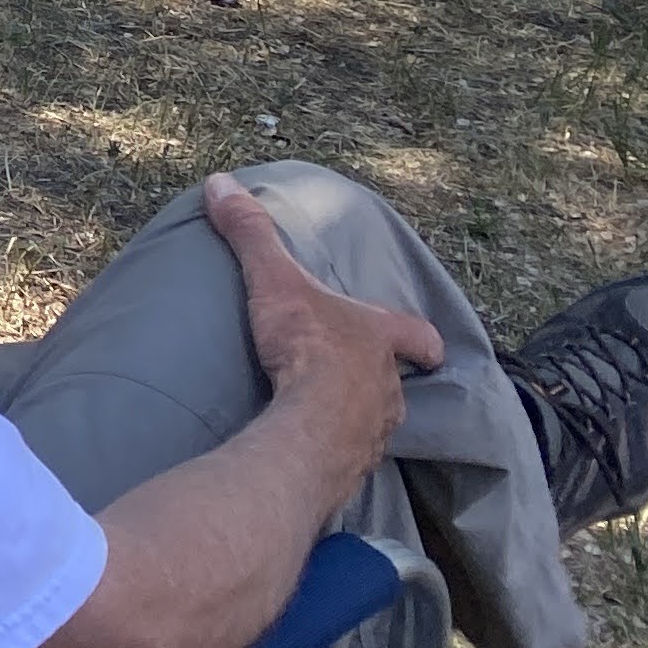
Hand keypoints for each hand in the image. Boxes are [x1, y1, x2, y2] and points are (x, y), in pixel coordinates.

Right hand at [206, 173, 436, 475]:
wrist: (310, 428)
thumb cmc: (307, 347)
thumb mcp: (275, 279)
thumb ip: (251, 232)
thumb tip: (220, 182)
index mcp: (379, 339)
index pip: (417, 335)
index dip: (421, 339)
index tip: (427, 346)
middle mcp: (388, 386)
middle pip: (393, 381)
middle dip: (374, 377)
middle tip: (347, 376)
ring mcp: (374, 430)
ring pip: (375, 419)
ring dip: (354, 414)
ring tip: (322, 414)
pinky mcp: (352, 464)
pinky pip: (348, 454)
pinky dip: (334, 448)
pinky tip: (309, 446)